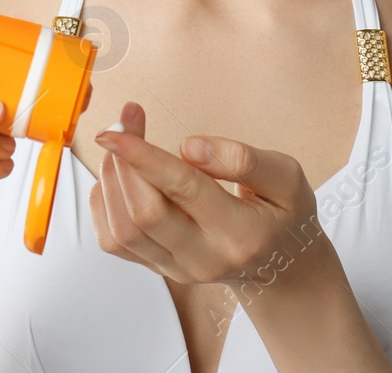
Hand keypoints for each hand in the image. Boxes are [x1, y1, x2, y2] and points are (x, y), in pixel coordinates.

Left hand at [89, 102, 322, 295]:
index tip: (117, 129)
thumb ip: (244, 159)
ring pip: (122, 230)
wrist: (281, 268)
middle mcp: (204, 258)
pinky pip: (114, 241)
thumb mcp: (287, 179)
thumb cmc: (283, 216)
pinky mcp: (158, 269)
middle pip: (143, 214)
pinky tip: (119, 179)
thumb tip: (191, 148)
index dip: (144, 156)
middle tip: (124, 122)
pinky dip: (104, 204)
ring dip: (111, 180)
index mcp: (240, 233)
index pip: (183, 190)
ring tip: (122, 148)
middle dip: (123, 161)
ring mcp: (178, 269)